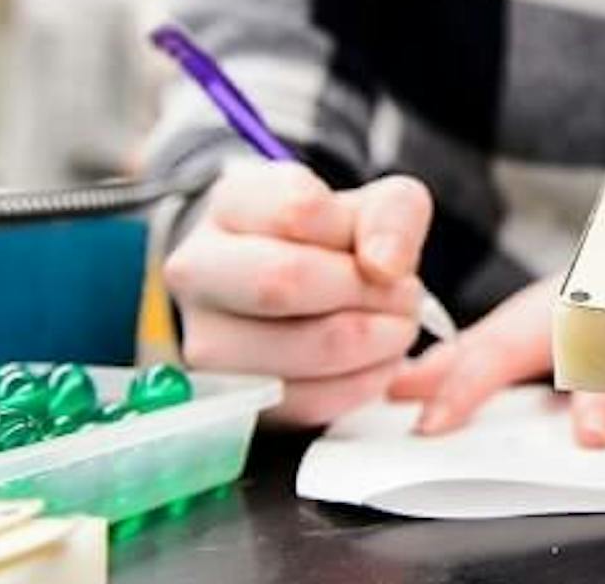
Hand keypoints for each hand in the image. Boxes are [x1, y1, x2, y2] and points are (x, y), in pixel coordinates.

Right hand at [162, 162, 432, 426]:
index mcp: (233, 205)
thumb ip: (393, 215)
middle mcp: (199, 271)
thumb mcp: (373, 206)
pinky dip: (364, 382)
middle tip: (405, 296)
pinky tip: (375, 362)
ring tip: (395, 327)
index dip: (362, 237)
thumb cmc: (331, 244)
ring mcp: (206, 340)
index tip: (387, 255)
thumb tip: (386, 265)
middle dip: (368, 293)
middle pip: (285, 282)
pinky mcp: (232, 398)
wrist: (295, 293)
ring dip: (376, 342)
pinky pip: (309, 400)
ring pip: (302, 349)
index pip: (298, 211)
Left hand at [388, 278, 604, 445]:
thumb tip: (400, 391)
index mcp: (557, 319)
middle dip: (599, 397)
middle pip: (600, 360)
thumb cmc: (587, 299)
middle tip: (593, 432)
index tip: (434, 421)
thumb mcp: (522, 326)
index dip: (467, 382)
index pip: (502, 347)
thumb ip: (467, 365)